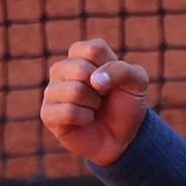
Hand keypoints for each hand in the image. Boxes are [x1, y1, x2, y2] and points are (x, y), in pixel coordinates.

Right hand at [40, 38, 149, 165]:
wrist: (122, 136)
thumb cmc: (126, 104)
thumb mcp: (137, 82)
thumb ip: (123, 71)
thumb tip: (94, 80)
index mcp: (81, 54)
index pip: (93, 49)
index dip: (110, 68)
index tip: (112, 80)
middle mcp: (62, 69)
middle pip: (80, 68)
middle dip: (101, 88)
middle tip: (102, 96)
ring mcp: (52, 91)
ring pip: (73, 90)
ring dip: (93, 104)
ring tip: (94, 108)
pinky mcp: (48, 113)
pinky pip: (67, 111)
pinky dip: (84, 118)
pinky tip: (85, 120)